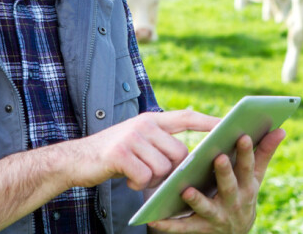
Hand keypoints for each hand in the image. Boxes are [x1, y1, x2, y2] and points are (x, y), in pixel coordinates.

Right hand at [62, 110, 219, 190]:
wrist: (75, 160)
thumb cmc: (111, 156)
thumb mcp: (137, 142)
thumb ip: (159, 145)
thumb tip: (186, 160)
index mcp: (151, 120)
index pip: (186, 117)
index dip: (207, 121)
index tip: (227, 124)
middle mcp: (144, 124)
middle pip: (178, 153)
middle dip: (170, 171)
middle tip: (150, 174)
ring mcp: (132, 137)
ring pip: (163, 167)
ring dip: (152, 179)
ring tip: (135, 174)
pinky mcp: (121, 153)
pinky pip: (145, 176)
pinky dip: (137, 184)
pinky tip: (126, 178)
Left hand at [147, 128, 286, 233]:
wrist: (235, 232)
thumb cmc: (243, 194)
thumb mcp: (255, 177)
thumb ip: (264, 152)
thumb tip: (280, 129)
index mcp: (247, 186)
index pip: (248, 167)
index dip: (246, 152)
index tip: (242, 135)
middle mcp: (234, 202)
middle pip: (229, 186)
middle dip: (225, 173)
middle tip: (219, 157)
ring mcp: (217, 217)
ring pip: (206, 208)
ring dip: (197, 200)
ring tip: (186, 190)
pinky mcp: (200, 229)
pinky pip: (183, 228)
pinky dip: (169, 224)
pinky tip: (154, 218)